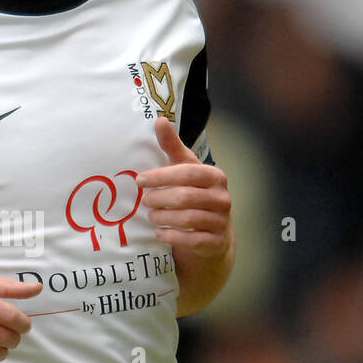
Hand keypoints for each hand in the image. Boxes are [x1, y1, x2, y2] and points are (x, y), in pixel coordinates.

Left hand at [136, 117, 231, 253]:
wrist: (212, 233)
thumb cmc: (194, 194)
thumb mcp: (184, 169)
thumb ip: (172, 147)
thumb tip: (159, 120)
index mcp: (215, 176)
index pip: (187, 173)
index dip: (162, 176)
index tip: (140, 180)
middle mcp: (223, 198)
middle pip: (185, 197)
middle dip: (160, 199)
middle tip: (144, 201)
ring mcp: (221, 221)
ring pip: (187, 219)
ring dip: (163, 217)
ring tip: (150, 216)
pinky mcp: (216, 243)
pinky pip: (191, 240)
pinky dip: (171, 235)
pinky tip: (159, 232)